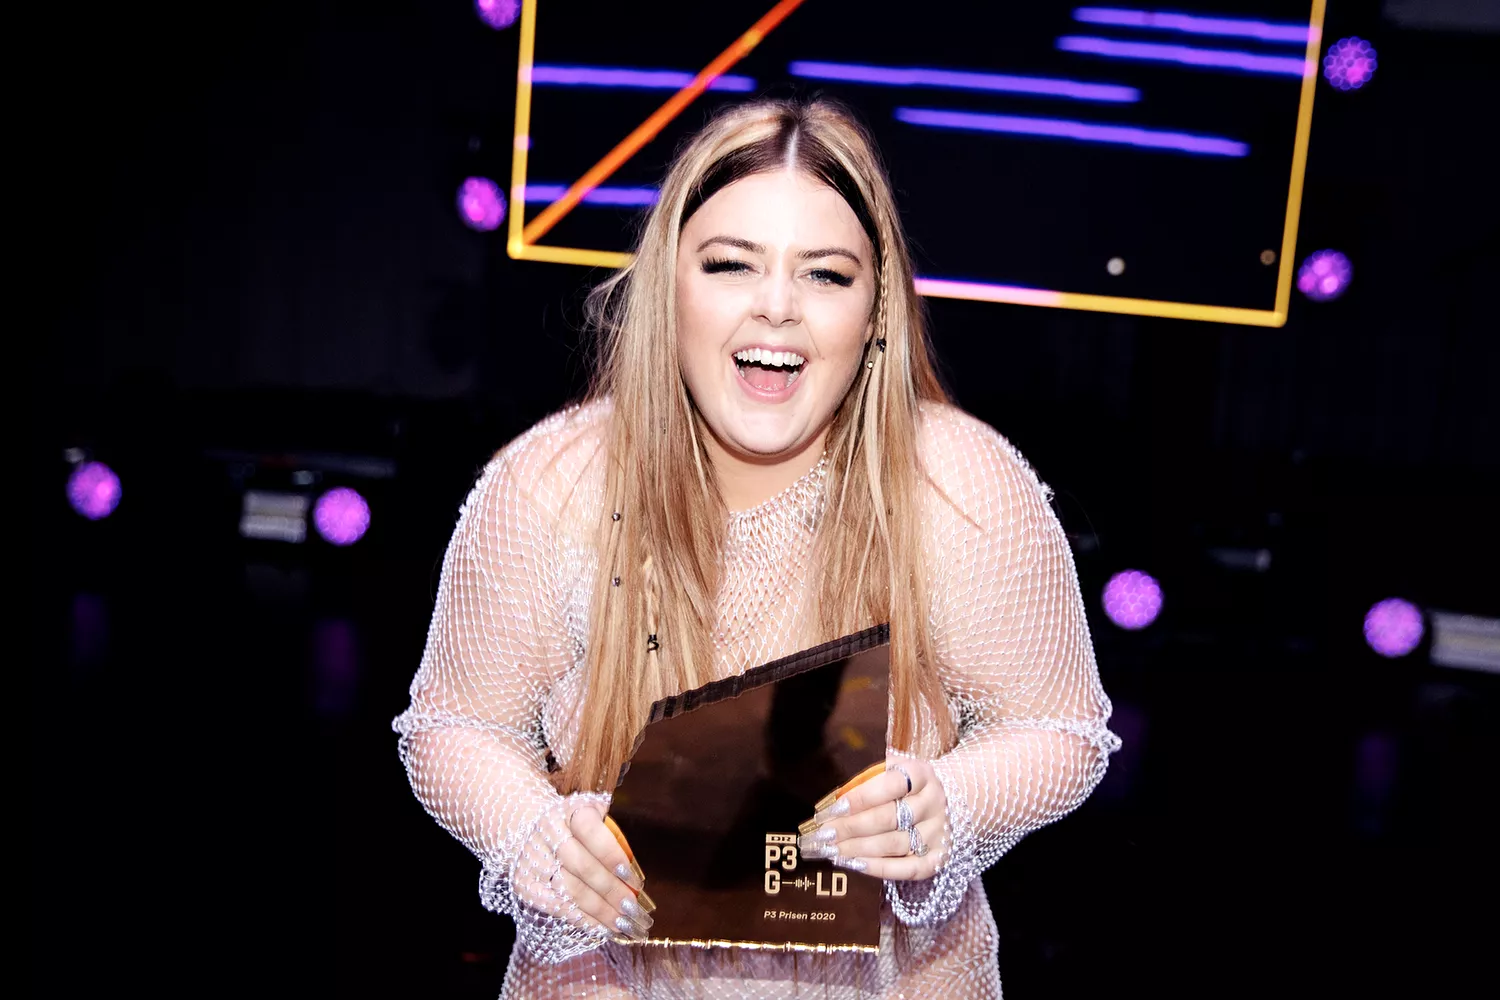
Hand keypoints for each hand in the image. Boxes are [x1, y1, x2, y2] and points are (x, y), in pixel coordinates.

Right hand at [513, 801, 655, 939]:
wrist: (529, 828)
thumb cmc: (576, 829)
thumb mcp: (596, 820)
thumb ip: (615, 845)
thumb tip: (636, 884)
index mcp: (571, 810)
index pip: (593, 833)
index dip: (613, 857)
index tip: (635, 881)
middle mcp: (548, 831)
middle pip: (583, 867)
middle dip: (612, 892)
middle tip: (633, 911)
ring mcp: (532, 857)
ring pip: (569, 890)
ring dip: (599, 911)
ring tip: (622, 925)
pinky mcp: (523, 882)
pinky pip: (554, 905)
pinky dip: (580, 919)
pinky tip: (599, 927)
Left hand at [796, 756, 948, 880]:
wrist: (949, 802)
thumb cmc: (905, 786)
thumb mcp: (891, 770)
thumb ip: (867, 782)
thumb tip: (834, 802)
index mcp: (921, 774)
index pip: (890, 785)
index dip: (860, 797)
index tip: (834, 808)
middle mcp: (934, 803)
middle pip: (888, 818)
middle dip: (850, 827)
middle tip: (823, 835)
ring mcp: (938, 832)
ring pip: (894, 844)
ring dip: (858, 849)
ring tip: (832, 851)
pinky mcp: (939, 858)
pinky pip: (908, 868)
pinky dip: (879, 868)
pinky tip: (854, 864)